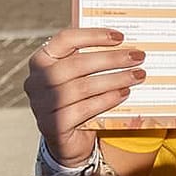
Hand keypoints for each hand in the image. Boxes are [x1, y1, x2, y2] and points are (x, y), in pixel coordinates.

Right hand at [23, 28, 144, 164]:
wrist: (70, 139)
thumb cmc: (79, 99)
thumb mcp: (82, 76)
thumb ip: (94, 60)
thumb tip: (128, 45)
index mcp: (41, 60)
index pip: (64, 39)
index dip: (93, 35)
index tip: (121, 37)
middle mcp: (36, 81)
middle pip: (76, 64)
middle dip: (111, 59)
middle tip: (138, 56)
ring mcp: (41, 105)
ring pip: (82, 87)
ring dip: (115, 79)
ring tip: (138, 75)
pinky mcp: (53, 125)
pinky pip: (83, 109)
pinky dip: (106, 99)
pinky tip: (124, 93)